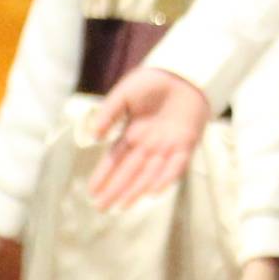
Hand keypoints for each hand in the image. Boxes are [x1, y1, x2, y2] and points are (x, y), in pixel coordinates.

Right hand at [82, 66, 215, 208]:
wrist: (184, 71)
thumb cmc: (152, 81)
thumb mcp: (124, 93)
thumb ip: (108, 113)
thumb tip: (93, 137)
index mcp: (132, 132)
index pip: (115, 159)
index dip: (103, 175)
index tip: (92, 191)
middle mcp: (148, 144)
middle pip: (129, 171)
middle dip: (115, 189)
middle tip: (101, 207)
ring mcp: (167, 146)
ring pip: (149, 173)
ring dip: (136, 190)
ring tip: (122, 206)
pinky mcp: (186, 143)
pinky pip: (176, 165)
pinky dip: (166, 178)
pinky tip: (154, 192)